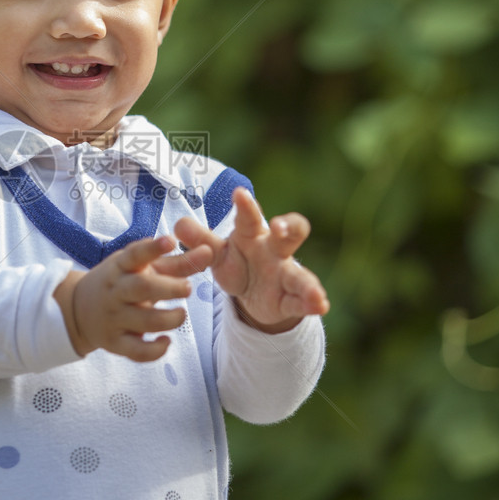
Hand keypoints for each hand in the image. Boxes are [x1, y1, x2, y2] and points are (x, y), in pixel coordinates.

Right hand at [54, 236, 211, 361]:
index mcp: (120, 267)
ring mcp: (114, 318)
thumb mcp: (142, 268)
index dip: (152, 248)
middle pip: (141, 287)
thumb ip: (177, 262)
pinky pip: (137, 351)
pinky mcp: (115, 343)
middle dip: (169, 288)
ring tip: (181, 314)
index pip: (135, 255)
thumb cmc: (122, 283)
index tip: (170, 241)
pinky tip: (166, 340)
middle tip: (188, 288)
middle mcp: (116, 291)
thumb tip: (209, 251)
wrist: (79, 311)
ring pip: (144, 321)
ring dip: (170, 319)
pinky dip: (156, 350)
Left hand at [173, 187, 329, 332]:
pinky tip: (321, 306)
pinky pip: (300, 302)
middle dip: (288, 228)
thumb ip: (199, 239)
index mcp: (252, 234)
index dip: (246, 205)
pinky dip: (310, 304)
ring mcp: (284, 274)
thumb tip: (177, 225)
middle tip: (280, 228)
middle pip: (290, 234)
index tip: (239, 193)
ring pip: (300, 275)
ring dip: (308, 283)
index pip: (251, 217)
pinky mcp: (290, 299)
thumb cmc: (235, 262)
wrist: (253, 295)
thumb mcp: (214, 252)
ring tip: (316, 294)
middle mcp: (274, 250)